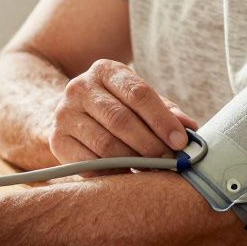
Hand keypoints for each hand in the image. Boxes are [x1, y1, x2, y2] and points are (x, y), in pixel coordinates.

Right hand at [50, 59, 198, 166]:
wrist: (71, 114)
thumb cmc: (115, 107)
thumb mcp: (138, 101)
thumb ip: (165, 111)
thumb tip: (190, 127)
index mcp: (105, 70)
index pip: (138, 93)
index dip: (161, 119)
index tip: (180, 142)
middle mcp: (80, 87)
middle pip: (121, 120)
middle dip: (150, 144)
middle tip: (169, 161)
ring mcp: (64, 114)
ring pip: (106, 144)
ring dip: (134, 161)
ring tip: (151, 170)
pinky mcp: (57, 140)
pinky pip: (90, 163)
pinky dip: (112, 174)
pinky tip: (127, 175)